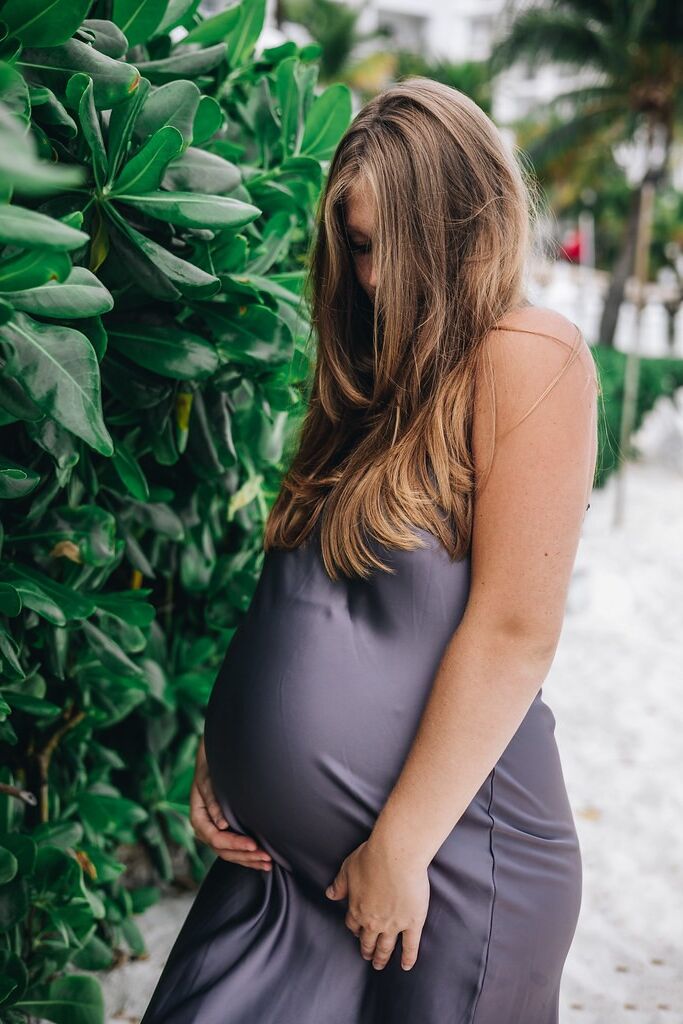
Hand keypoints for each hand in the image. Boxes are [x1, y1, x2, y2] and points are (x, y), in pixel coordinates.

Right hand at [190, 736, 271, 871]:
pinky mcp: (225, 832)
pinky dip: (248, 856)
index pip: (215, 838)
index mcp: (198, 818)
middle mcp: (205, 829)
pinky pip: (234, 850)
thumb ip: (213, 801)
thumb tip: (221, 824)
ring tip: (268, 864)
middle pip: (223, 850)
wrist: (214, 762)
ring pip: (229, 854)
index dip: (234, 844)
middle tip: (266, 857)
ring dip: (248, 860)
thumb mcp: (209, 781)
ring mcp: (214, 832)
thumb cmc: (212, 769)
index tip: (253, 844)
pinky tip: (262, 861)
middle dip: (245, 856)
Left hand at [324, 836, 429, 970]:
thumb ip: (339, 885)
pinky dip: (408, 957)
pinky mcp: (413, 922)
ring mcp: (393, 924)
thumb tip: (330, 894)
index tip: (357, 932)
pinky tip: (406, 966)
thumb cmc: (371, 858)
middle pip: (368, 940)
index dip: (355, 929)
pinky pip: (410, 945)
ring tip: (380, 964)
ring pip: (386, 946)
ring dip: (382, 957)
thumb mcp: (348, 869)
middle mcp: (373, 922)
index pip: (353, 925)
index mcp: (357, 909)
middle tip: (367, 957)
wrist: (396, 856)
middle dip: (367, 950)